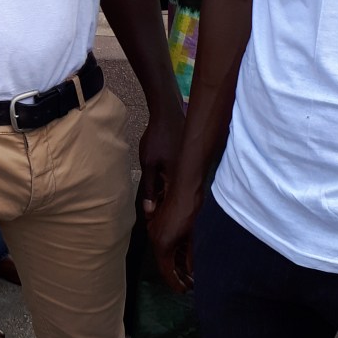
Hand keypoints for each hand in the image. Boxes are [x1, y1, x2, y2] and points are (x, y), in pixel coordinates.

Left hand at [137, 100, 184, 217]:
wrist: (168, 114)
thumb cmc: (157, 138)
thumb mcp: (149, 164)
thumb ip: (150, 188)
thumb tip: (149, 210)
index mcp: (181, 179)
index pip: (173, 204)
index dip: (162, 214)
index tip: (153, 223)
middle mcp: (187, 176)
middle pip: (176, 198)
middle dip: (165, 207)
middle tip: (153, 218)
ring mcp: (188, 169)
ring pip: (177, 189)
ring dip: (167, 196)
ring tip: (156, 206)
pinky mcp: (186, 163)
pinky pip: (179, 180)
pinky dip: (171, 185)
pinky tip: (162, 188)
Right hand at [146, 178, 201, 294]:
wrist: (184, 184)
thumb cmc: (190, 208)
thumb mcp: (193, 235)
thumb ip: (190, 255)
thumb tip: (192, 271)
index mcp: (162, 243)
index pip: (166, 270)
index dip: (175, 283)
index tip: (183, 292)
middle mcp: (155, 237)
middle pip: (165, 263)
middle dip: (177, 275)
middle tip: (190, 285)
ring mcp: (156, 230)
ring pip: (166, 253)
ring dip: (177, 264)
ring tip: (190, 275)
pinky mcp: (160, 223)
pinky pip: (168, 243)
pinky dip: (177, 253)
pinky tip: (187, 259)